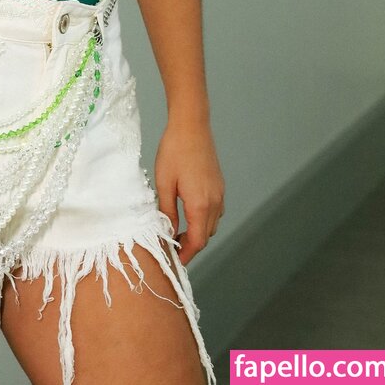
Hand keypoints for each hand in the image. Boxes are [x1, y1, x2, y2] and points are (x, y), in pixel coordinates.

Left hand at [154, 120, 224, 265]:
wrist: (191, 125)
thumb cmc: (174, 151)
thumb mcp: (164, 183)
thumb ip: (167, 211)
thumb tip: (168, 231)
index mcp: (201, 204)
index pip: (198, 241)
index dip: (187, 254)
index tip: (174, 259)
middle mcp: (215, 202)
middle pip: (206, 235)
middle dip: (191, 244)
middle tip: (171, 245)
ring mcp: (220, 193)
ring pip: (212, 223)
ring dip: (198, 231)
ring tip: (177, 230)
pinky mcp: (219, 185)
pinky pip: (215, 210)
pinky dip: (203, 218)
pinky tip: (188, 212)